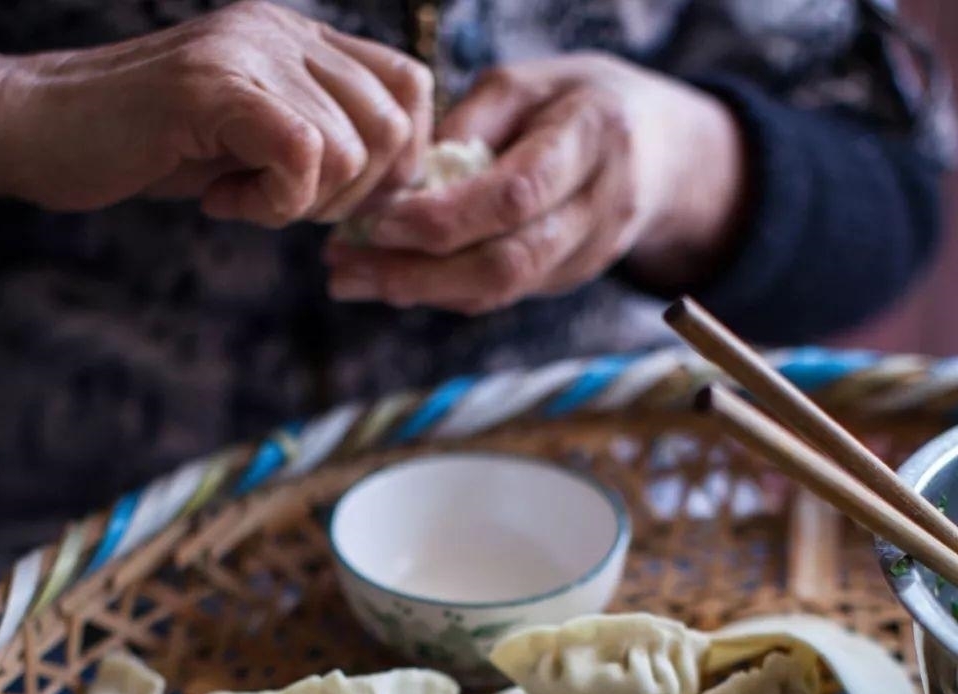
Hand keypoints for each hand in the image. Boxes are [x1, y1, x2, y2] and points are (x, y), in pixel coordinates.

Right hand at [0, 0, 432, 249]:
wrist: (38, 129)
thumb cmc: (139, 149)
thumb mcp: (244, 143)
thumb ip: (311, 146)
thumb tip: (384, 188)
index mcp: (294, 39)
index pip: (406, 85)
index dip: (399, 160)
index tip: (343, 202)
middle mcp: (281, 32)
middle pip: (392, 122)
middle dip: (354, 194)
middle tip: (284, 208)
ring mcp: (250, 52)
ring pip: (351, 147)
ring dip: (304, 203)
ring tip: (240, 199)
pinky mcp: (217, 87)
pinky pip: (305, 157)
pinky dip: (275, 204)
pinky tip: (223, 202)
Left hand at [324, 54, 745, 313]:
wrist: (661, 151)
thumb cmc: (578, 103)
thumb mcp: (528, 85)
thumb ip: (469, 126)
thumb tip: (406, 180)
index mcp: (593, 139)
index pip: (513, 197)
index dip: (442, 218)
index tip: (376, 218)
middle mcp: (599, 209)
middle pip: (504, 264)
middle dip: (417, 274)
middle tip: (345, 268)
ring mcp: (588, 256)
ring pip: (498, 291)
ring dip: (417, 291)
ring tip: (350, 277)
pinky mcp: (567, 282)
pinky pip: (498, 295)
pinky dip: (439, 290)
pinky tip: (389, 278)